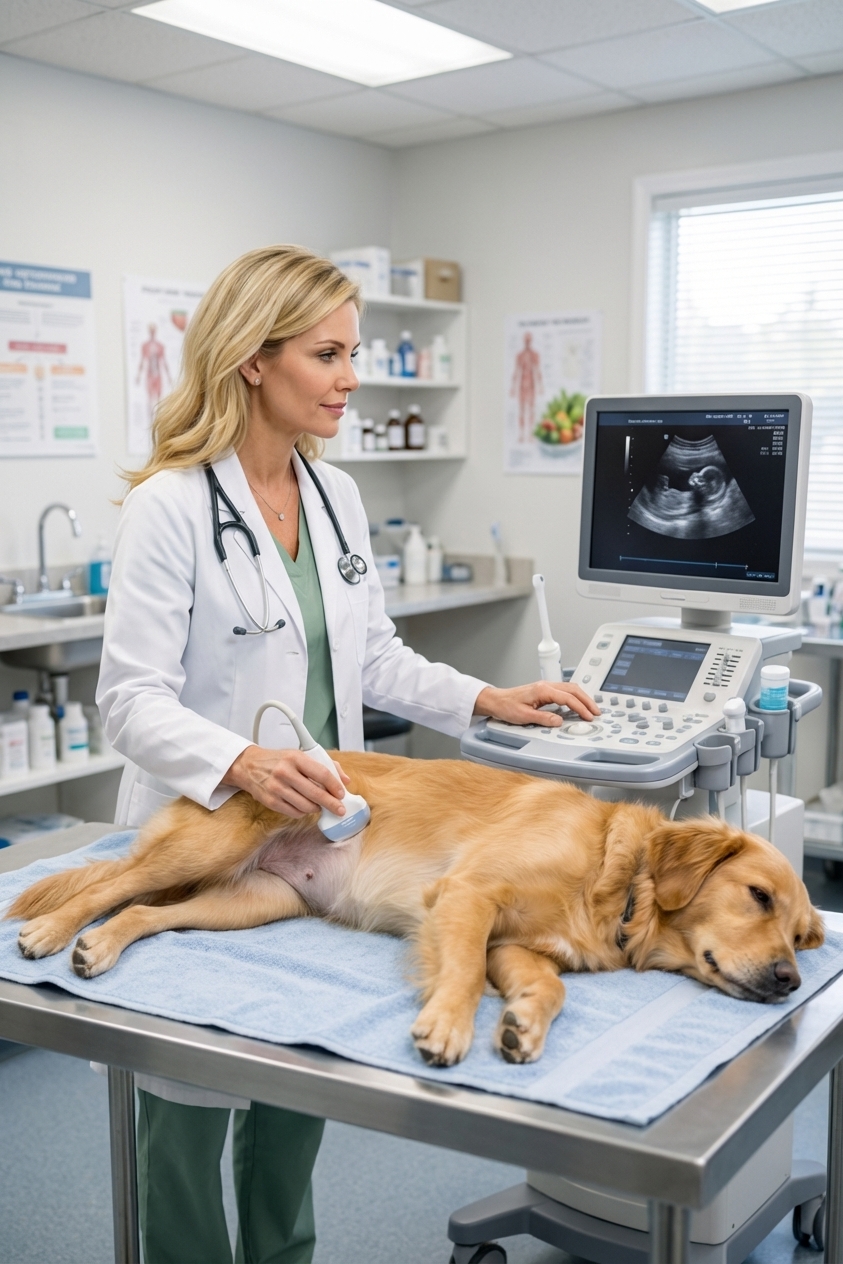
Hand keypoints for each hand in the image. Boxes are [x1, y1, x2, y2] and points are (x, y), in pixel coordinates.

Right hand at [222, 746, 349, 816]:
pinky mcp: (270, 801)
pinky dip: (303, 812)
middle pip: (315, 793)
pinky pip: (294, 812)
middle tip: (340, 809)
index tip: (341, 794)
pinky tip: (305, 806)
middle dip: (331, 804)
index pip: (321, 773)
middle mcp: (285, 773)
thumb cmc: (278, 761)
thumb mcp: (299, 755)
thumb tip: (345, 780)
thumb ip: (325, 765)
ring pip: (305, 806)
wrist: (249, 766)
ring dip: (316, 808)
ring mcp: (276, 788)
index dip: (334, 786)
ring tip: (319, 805)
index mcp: (295, 758)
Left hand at [474, 682, 599, 726]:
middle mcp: (546, 685)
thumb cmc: (506, 707)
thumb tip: (560, 722)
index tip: (589, 717)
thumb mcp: (524, 716)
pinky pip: (564, 691)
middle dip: (587, 700)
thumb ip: (543, 719)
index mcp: (543, 690)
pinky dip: (575, 697)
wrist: (496, 700)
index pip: (568, 698)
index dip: (580, 708)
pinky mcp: (544, 690)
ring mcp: (546, 686)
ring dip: (582, 698)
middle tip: (596, 712)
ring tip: (591, 709)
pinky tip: (577, 705)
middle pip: (573, 690)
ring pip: (570, 689)